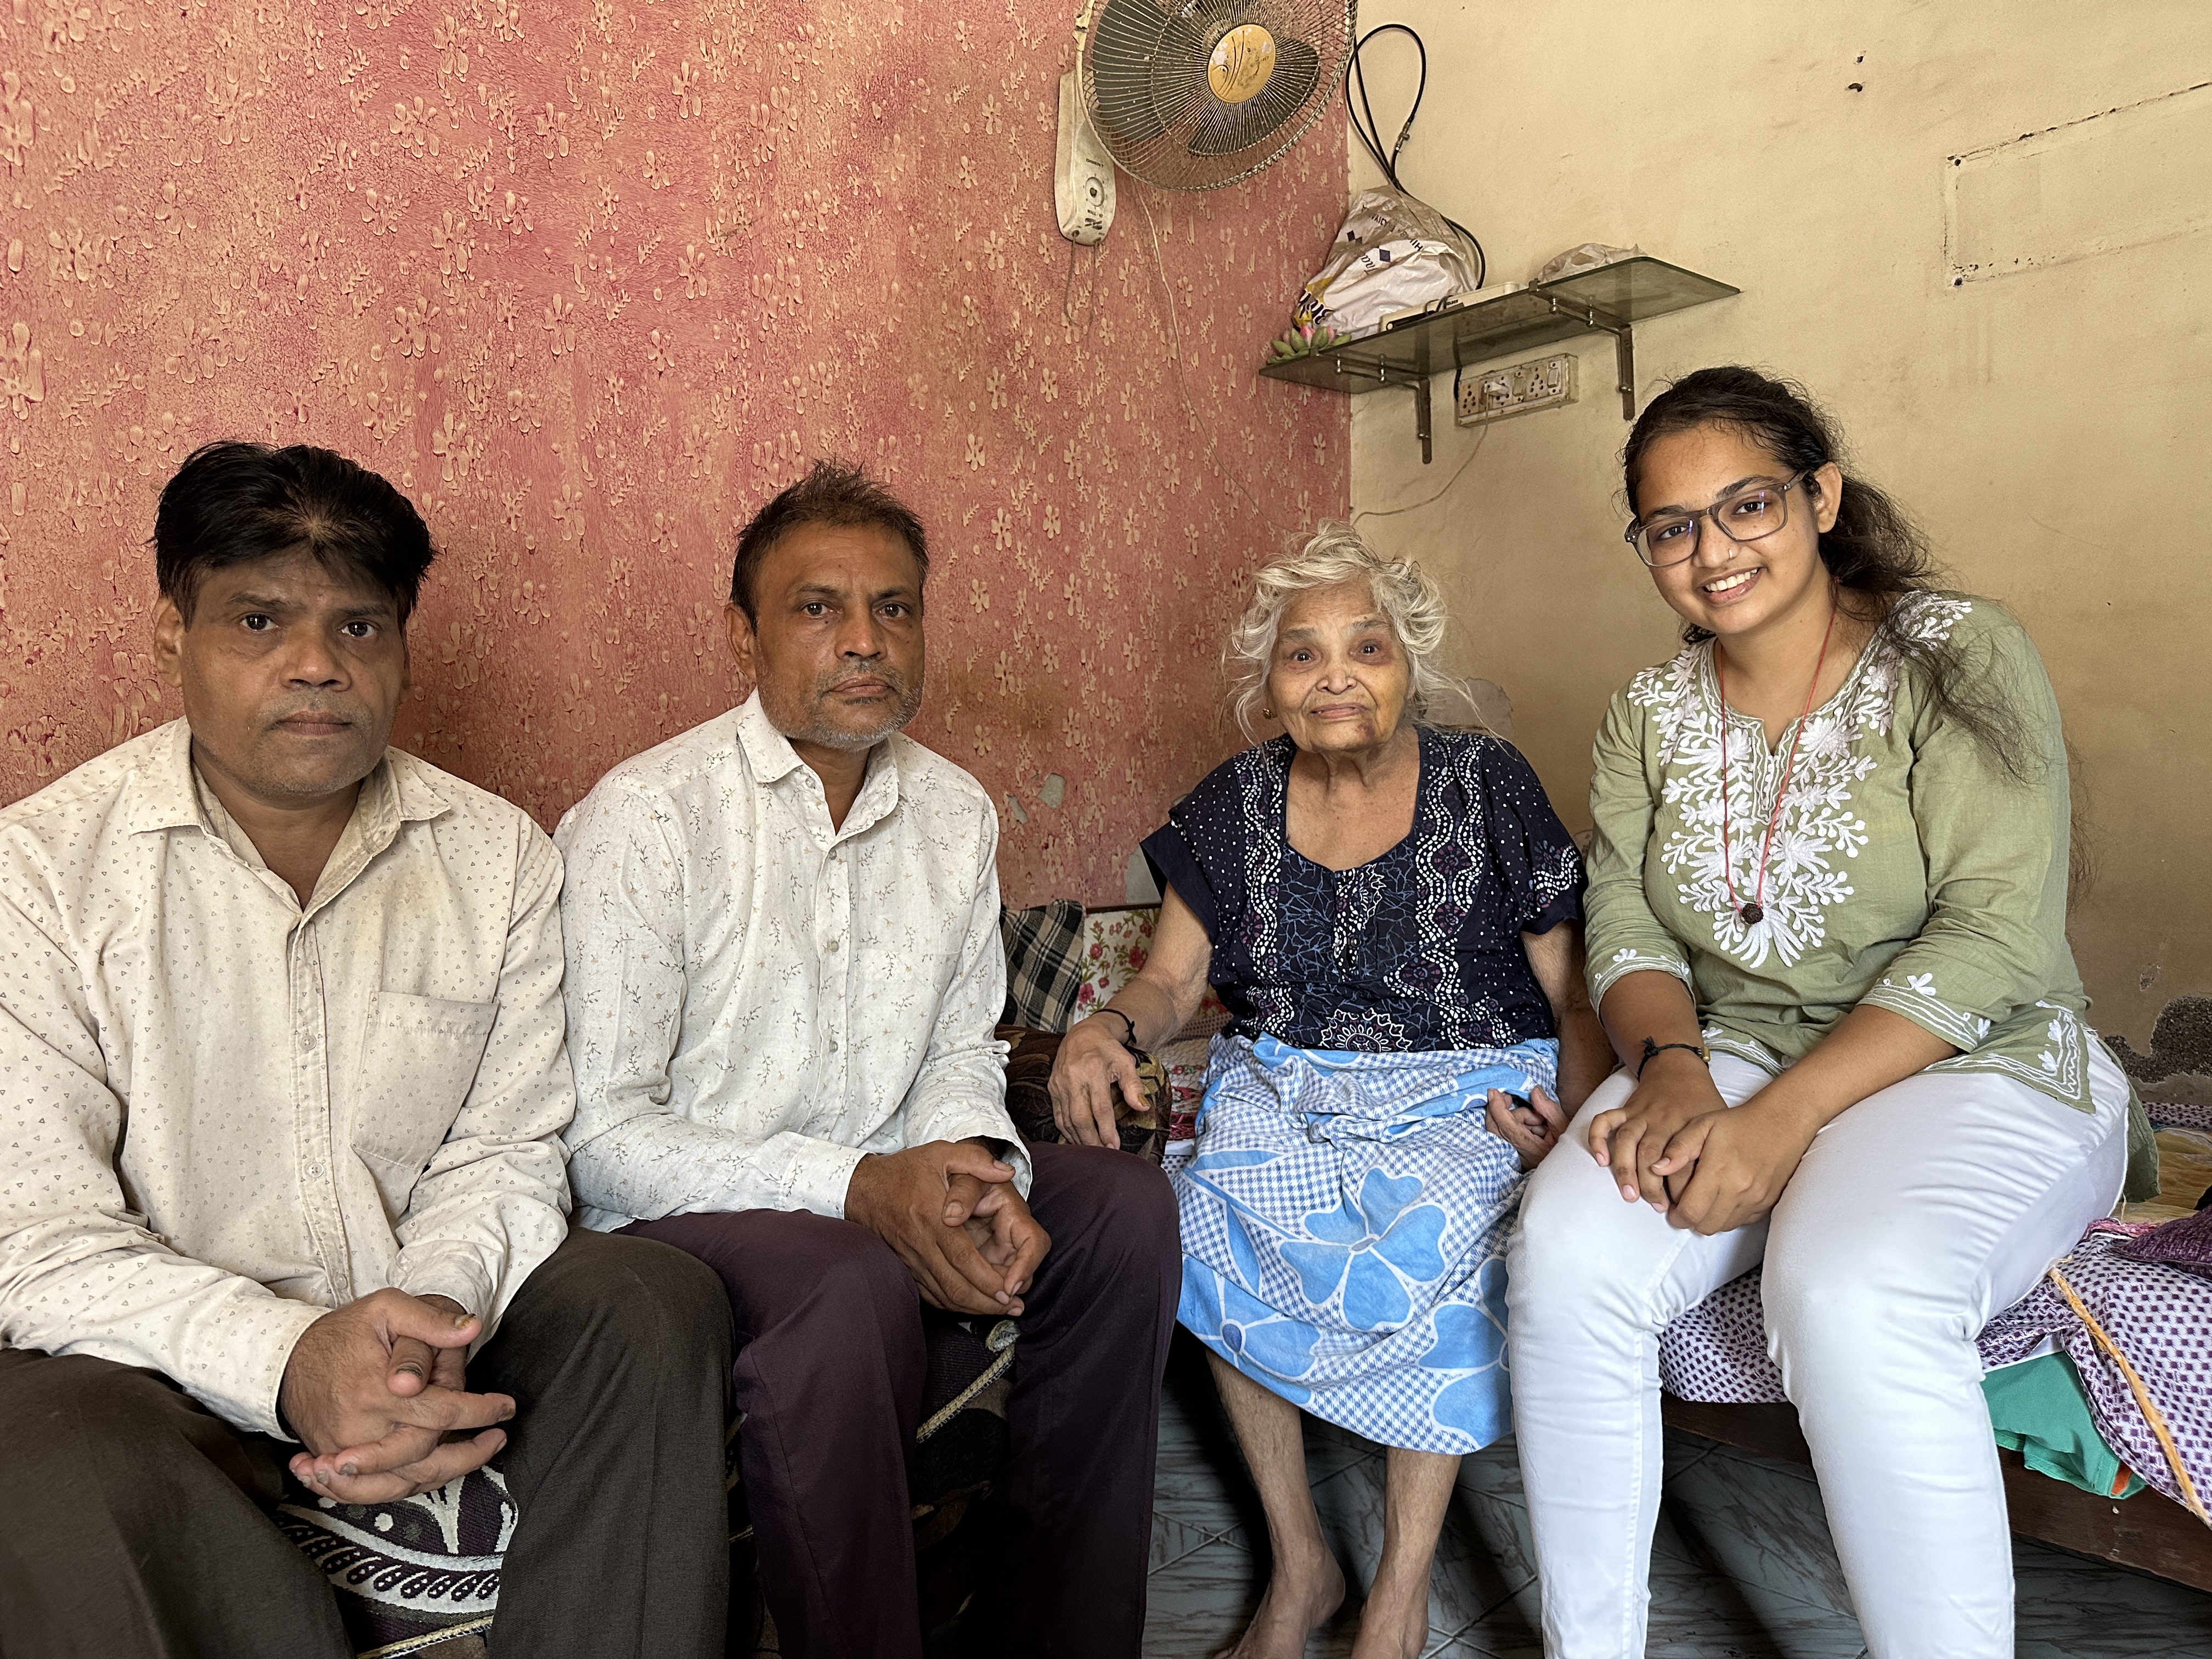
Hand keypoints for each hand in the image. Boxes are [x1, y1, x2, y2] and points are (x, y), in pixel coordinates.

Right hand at [280, 1289, 514, 1502]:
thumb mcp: (385, 1308)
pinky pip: (373, 1490)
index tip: (505, 1407)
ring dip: (445, 1475)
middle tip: (497, 1438)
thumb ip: (428, 1321)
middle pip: (424, 1458)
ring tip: (476, 1457)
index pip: (440, 1411)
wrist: (286, 1360)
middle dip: (469, 1454)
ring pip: (402, 1482)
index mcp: (377, 1391)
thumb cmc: (341, 1333)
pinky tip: (431, 1477)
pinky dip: (404, 1489)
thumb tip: (469, 1329)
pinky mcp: (335, 1462)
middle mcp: (360, 1429)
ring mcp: (344, 1451)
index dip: (480, 1411)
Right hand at [847, 1140, 1037, 1314]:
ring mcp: (910, 1259)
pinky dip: (950, 1304)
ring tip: (999, 1311)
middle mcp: (921, 1243)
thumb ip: (976, 1159)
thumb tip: (1007, 1170)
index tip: (1008, 1291)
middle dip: (985, 1302)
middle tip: (1013, 1307)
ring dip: (971, 1307)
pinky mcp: (905, 1267)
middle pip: (954, 1284)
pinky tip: (970, 1306)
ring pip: (942, 1294)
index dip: (986, 1278)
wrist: (862, 1187)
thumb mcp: (941, 1153)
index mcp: (932, 1216)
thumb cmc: (905, 1170)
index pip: (962, 1256)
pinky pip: (928, 1293)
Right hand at [1048, 1012, 1145, 1146]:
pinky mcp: (1052, 1088)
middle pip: (1080, 1118)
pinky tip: (1076, 1140)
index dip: (1107, 1130)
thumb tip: (1143, 1106)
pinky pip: (1057, 1115)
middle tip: (1102, 1155)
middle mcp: (1073, 1079)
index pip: (1100, 1108)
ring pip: (1066, 1120)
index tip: (1114, 1146)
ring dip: (1078, 1139)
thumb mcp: (1125, 1062)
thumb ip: (1133, 1085)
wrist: (1081, 1034)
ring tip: (1091, 1151)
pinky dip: (1066, 1131)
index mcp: (1093, 1071)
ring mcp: (1060, 1084)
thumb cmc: (1106, 1049)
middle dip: (1091, 1141)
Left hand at [1485, 1086, 1567, 1168]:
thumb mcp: (1563, 1127)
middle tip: (1509, 1099)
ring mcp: (1511, 1155)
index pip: (1507, 1127)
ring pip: (1498, 1129)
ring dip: (1514, 1119)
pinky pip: (1502, 1134)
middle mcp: (1517, 1154)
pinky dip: (1512, 1125)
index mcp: (1531, 1149)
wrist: (1565, 1166)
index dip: (1498, 1108)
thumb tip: (1534, 1091)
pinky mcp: (1509, 1154)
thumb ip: (1549, 1109)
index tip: (1493, 1092)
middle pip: (1495, 1128)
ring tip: (1536, 1123)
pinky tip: (1529, 1128)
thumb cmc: (1566, 1147)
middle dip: (1501, 1110)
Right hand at [1587, 1051, 1728, 1207]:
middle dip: (1652, 1184)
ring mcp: (1640, 1115)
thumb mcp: (1718, 1122)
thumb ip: (1713, 1150)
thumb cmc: (1700, 1100)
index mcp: (1688, 1127)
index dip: (1681, 1188)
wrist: (1678, 1067)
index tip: (1681, 1208)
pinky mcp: (1625, 1110)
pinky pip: (1605, 1121)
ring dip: (1625, 1169)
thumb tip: (1712, 1188)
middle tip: (1657, 1206)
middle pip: (1652, 1155)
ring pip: (1627, 1141)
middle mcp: (1662, 1121)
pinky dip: (1598, 1138)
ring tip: (1629, 1194)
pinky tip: (1600, 1160)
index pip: (1683, 1162)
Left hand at [1650, 1096, 1819, 1235]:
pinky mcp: (1767, 1203)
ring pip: (1723, 1226)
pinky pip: (1742, 1221)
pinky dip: (1729, 1216)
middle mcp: (1739, 1190)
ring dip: (1709, 1219)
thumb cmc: (1738, 1123)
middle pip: (1705, 1226)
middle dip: (1691, 1219)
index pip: (1690, 1212)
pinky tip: (1724, 1197)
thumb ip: (1678, 1148)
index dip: (1676, 1215)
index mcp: (1718, 1171)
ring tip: (1704, 1200)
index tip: (1672, 1208)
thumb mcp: (1702, 1125)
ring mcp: (1756, 1199)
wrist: (1781, 1123)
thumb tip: (1656, 1168)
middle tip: (1686, 1205)